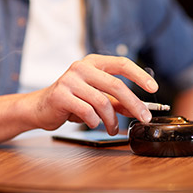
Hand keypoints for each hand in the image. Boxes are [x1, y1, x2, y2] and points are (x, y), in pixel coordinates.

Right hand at [30, 54, 157, 134]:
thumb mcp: (96, 97)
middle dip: (133, 104)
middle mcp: (81, 67)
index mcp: (93, 63)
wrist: (40, 107)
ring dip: (112, 120)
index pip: (121, 63)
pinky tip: (94, 124)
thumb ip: (116, 101)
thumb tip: (138, 109)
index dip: (139, 75)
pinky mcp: (61, 95)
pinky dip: (94, 121)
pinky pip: (87, 111)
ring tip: (113, 129)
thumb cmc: (71, 100)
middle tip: (144, 117)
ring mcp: (70, 80)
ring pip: (102, 102)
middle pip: (115, 85)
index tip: (153, 88)